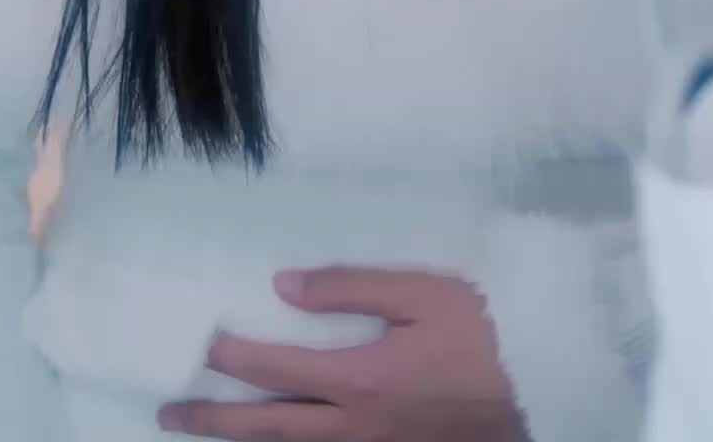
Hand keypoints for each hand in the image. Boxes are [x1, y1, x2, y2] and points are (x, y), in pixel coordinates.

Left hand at [158, 265, 524, 440]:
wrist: (545, 387)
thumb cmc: (489, 332)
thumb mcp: (425, 292)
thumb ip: (352, 286)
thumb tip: (285, 286)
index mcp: (359, 379)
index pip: (275, 368)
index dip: (231, 357)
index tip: (199, 342)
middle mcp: (356, 428)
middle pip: (269, 427)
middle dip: (214, 420)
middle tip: (167, 413)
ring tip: (204, 436)